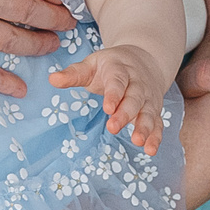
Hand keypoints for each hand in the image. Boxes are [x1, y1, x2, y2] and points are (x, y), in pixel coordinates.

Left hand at [51, 44, 170, 152]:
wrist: (145, 59)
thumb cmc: (111, 66)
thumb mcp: (92, 65)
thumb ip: (74, 74)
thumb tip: (52, 79)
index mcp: (119, 69)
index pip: (117, 81)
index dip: (113, 94)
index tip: (107, 108)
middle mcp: (137, 83)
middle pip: (133, 98)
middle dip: (125, 113)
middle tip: (113, 127)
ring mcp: (148, 97)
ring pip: (148, 112)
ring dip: (144, 127)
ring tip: (138, 141)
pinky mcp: (154, 110)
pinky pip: (157, 123)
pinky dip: (156, 136)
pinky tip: (151, 150)